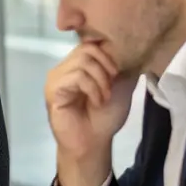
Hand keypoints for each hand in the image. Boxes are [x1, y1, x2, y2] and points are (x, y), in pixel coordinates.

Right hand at [46, 44, 136, 185]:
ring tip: (104, 98)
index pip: (92, 42)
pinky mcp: (52, 89)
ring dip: (100, 81)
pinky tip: (96, 102)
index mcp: (79, 63)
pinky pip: (76, 76)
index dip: (109, 55)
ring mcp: (56, 76)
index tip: (118, 74)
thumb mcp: (122, 84)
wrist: (95, 142)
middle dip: (106, 68)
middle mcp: (66, 66)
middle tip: (111, 87)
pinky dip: (92, 88)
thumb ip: (124, 64)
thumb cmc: (106, 116)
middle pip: (88, 48)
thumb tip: (132, 46)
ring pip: (82, 61)